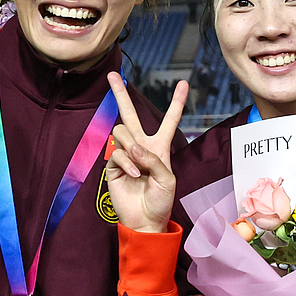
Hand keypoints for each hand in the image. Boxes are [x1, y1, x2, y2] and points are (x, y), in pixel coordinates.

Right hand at [104, 73, 185, 233]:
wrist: (145, 220)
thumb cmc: (161, 200)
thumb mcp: (167, 178)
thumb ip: (152, 159)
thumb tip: (132, 146)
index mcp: (160, 147)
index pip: (169, 120)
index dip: (176, 102)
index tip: (183, 83)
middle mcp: (141, 146)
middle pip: (130, 114)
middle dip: (121, 94)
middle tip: (112, 75)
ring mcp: (125, 154)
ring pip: (121, 131)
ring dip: (131, 147)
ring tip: (138, 167)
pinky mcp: (112, 165)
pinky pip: (116, 151)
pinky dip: (125, 162)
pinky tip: (132, 174)